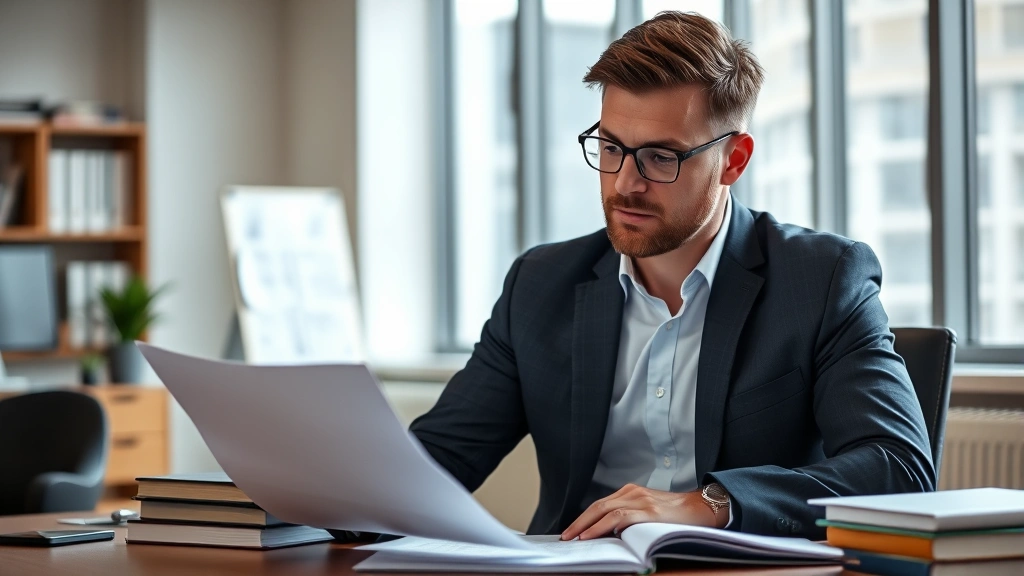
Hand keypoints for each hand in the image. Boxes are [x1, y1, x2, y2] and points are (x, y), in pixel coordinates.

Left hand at [560, 484, 723, 540]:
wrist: (703, 507)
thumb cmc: (677, 513)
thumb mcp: (649, 511)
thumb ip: (630, 517)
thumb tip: (609, 534)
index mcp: (631, 492)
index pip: (600, 504)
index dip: (583, 518)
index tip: (571, 531)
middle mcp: (633, 492)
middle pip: (598, 506)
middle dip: (579, 522)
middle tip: (565, 536)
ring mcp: (641, 500)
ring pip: (606, 510)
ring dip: (588, 525)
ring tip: (576, 538)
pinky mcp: (650, 511)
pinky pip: (622, 517)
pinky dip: (605, 526)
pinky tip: (596, 534)